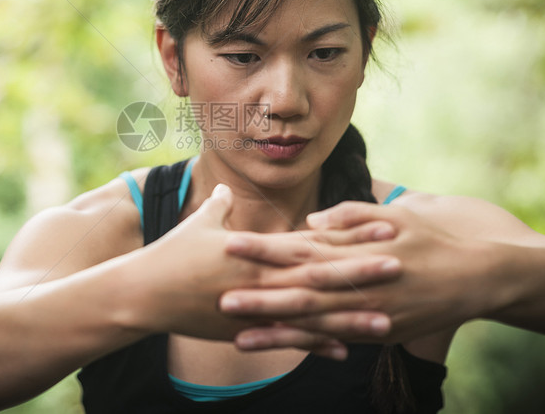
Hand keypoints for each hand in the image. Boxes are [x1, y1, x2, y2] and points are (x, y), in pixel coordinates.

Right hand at [130, 188, 402, 346]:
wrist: (141, 294)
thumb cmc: (170, 254)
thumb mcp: (199, 224)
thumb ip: (220, 207)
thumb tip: (225, 192)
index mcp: (256, 248)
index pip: (311, 238)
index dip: (349, 233)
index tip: (383, 226)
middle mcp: (261, 277)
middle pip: (319, 274)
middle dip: (361, 270)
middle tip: (403, 265)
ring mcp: (255, 306)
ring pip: (310, 314)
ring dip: (349, 316)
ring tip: (387, 319)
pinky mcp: (244, 331)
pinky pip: (286, 340)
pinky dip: (316, 345)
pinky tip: (345, 352)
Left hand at [221, 201, 492, 350]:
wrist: (484, 276)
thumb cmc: (436, 237)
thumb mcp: (395, 215)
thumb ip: (349, 217)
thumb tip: (307, 225)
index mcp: (358, 251)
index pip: (301, 249)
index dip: (264, 248)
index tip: (229, 243)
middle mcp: (361, 286)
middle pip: (300, 291)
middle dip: (258, 296)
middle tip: (218, 298)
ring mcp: (372, 314)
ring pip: (316, 324)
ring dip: (276, 331)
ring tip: (238, 336)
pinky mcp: (382, 333)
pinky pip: (340, 341)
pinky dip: (311, 346)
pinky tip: (284, 349)